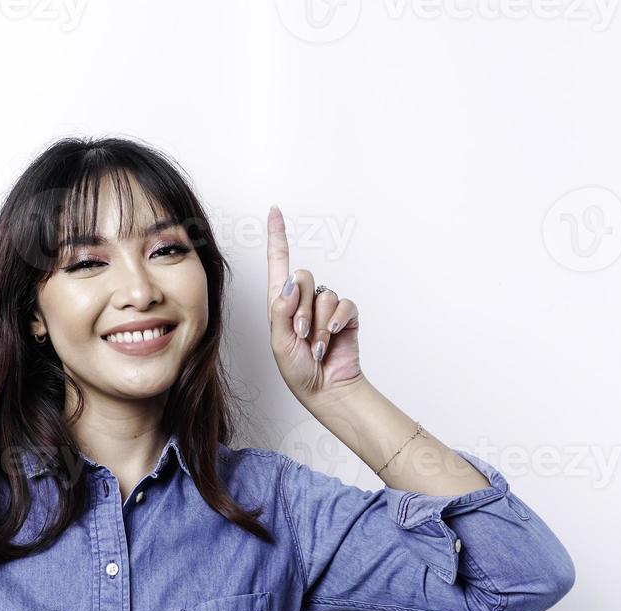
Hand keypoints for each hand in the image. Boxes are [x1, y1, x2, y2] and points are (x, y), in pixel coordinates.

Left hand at [266, 205, 361, 403]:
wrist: (325, 389)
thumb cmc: (298, 371)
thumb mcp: (280, 343)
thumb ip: (282, 311)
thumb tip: (290, 284)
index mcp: (281, 304)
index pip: (279, 264)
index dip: (277, 237)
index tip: (274, 211)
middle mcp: (303, 301)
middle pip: (302, 275)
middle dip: (301, 306)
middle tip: (301, 333)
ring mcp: (326, 307)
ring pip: (323, 294)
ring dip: (318, 322)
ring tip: (315, 344)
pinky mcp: (345, 315)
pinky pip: (344, 304)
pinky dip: (337, 321)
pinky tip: (332, 337)